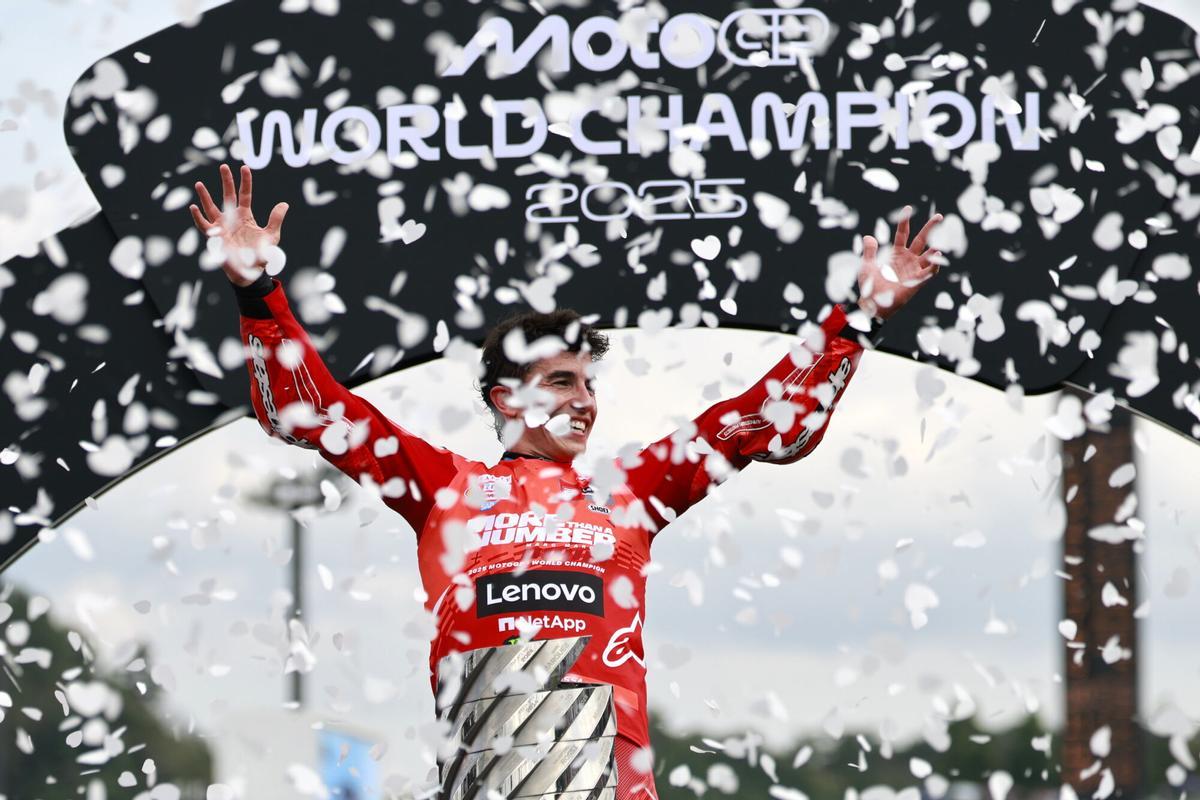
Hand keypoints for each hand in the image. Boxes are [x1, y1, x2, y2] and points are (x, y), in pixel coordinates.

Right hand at [189, 163, 288, 286]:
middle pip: (228, 196)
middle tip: (223, 167)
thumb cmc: (260, 254)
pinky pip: (204, 226)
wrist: (251, 271)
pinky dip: (198, 217)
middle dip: (226, 182)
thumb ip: (275, 220)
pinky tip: (193, 207)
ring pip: (211, 208)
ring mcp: (222, 227)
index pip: (245, 195)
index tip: (245, 168)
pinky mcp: (215, 238)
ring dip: (205, 197)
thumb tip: (284, 204)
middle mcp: (232, 218)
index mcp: (245, 216)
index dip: (245, 182)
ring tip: (199, 184)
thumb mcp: (271, 236)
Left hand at [858, 206, 942, 320]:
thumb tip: (868, 236)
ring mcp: (914, 270)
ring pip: (929, 255)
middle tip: (939, 216)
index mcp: (896, 254)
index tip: (908, 208)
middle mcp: (908, 260)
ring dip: (935, 248)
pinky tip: (938, 256)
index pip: (903, 234)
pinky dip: (934, 265)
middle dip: (931, 228)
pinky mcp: (917, 282)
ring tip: (940, 241)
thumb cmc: (869, 287)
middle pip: (922, 240)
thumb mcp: (867, 265)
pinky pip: (929, 272)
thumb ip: (870, 251)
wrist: (872, 304)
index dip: (905, 222)